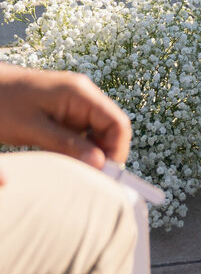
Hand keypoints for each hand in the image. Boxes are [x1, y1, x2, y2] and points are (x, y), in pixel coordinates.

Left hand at [0, 63, 130, 183]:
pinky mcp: (65, 113)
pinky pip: (82, 134)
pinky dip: (79, 150)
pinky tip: (65, 163)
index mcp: (80, 93)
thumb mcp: (33, 129)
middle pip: (110, 129)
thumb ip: (66, 144)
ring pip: (97, 133)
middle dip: (104, 155)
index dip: (116, 150)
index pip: (117, 123)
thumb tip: (99, 164)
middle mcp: (84, 96)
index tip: (103, 176)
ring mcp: (75, 104)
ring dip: (91, 154)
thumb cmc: (4, 104)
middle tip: (88, 180)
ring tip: (75, 174)